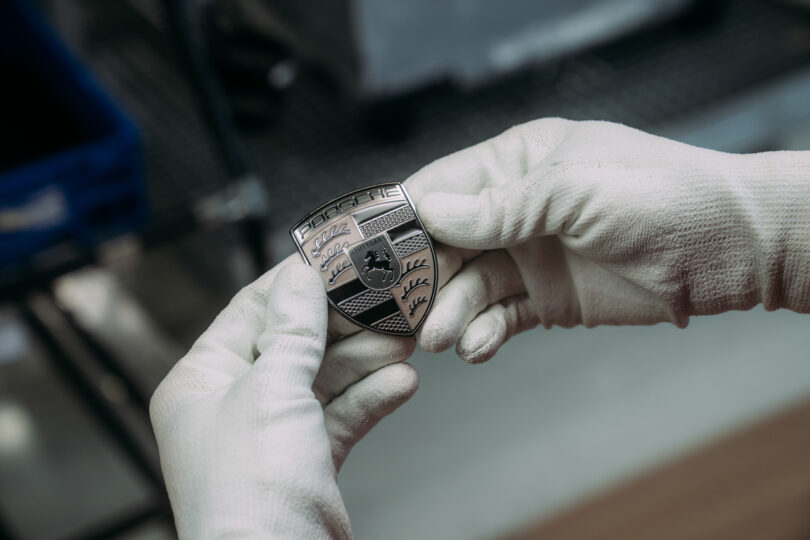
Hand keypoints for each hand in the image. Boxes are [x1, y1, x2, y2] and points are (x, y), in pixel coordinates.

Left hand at [150, 256, 417, 538]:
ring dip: (365, 360)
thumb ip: (292, 328)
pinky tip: (401, 382)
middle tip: (384, 300)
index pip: (252, 309)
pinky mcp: (307, 459)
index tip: (334, 257)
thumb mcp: (271, 390)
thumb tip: (301, 275)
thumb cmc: (249, 492)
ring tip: (403, 339)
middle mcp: (234, 403)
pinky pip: (342, 414)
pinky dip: (371, 398)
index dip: (295, 282)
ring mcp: (272, 433)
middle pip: (296, 343)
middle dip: (344, 325)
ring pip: (324, 378)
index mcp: (203, 380)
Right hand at [406, 118, 809, 362]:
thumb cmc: (661, 196)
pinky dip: (483, 334)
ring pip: (468, 286)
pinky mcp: (546, 300)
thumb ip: (501, 206)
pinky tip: (476, 347)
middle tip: (398, 312)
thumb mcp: (575, 191)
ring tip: (440, 338)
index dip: (404, 218)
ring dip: (450, 312)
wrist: (728, 251)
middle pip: (445, 243)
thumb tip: (430, 211)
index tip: (368, 252)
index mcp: (517, 162)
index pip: (443, 185)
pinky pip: (500, 317)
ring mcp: (528, 256)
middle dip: (420, 277)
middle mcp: (514, 208)